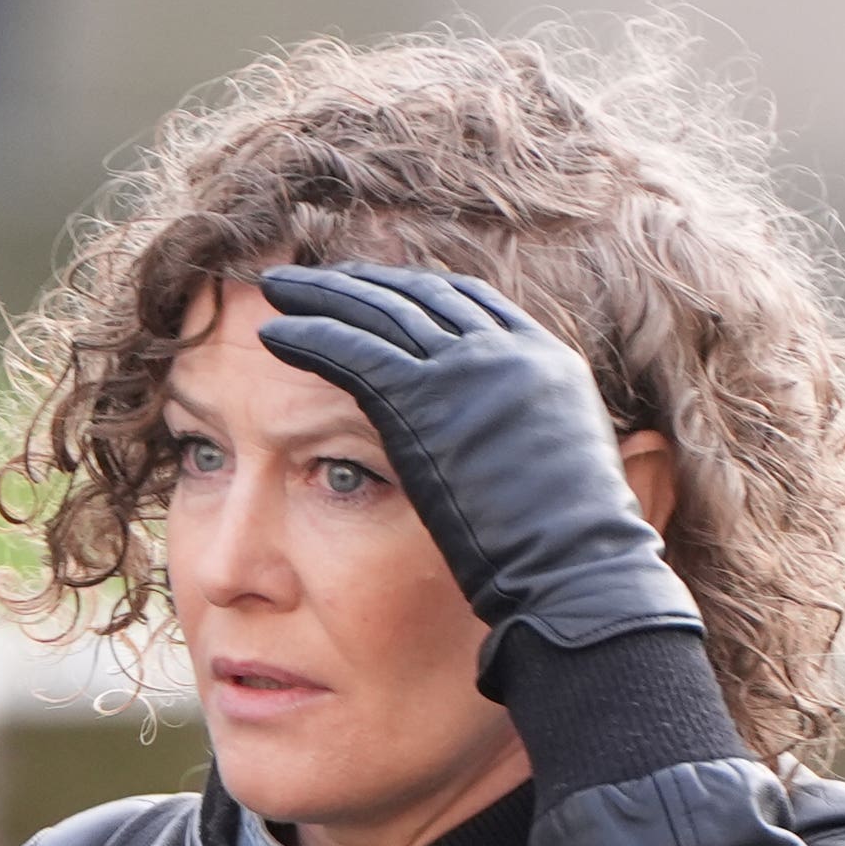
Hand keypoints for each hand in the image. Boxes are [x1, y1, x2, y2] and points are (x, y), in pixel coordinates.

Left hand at [255, 261, 699, 688]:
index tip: (378, 287)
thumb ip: (529, 444)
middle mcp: (506, 350)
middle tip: (318, 278)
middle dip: (363, 283)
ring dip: (322, 296)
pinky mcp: (420, 399)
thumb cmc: (572, 555)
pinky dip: (309, 336)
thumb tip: (511, 459)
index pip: (470, 304)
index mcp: (544, 361)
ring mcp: (464, 368)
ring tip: (278, 289)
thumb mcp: (561, 478)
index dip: (417, 292)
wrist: (573, 567)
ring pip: (377, 313)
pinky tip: (271, 335)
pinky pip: (351, 352)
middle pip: (419, 296)